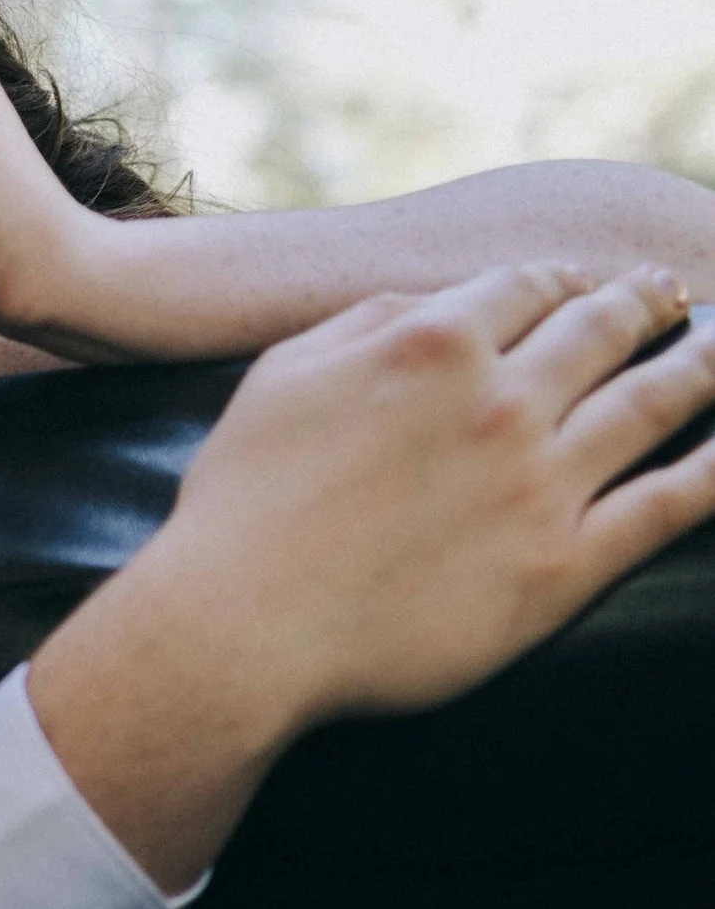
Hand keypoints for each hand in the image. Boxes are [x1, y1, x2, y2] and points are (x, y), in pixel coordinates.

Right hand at [32, 263, 714, 889]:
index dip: (562, 280)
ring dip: (705, 362)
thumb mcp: (280, 378)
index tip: (581, 285)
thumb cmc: (242, 505)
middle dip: (644, 304)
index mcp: (430, 345)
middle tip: (671, 295)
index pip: (527, 286)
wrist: (241, 628)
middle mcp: (500, 401)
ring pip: (654, 401)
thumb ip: (364, 323)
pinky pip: (671, 503)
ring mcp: (542, 484)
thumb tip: (436, 304)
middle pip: (603, 330)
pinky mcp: (564, 567)